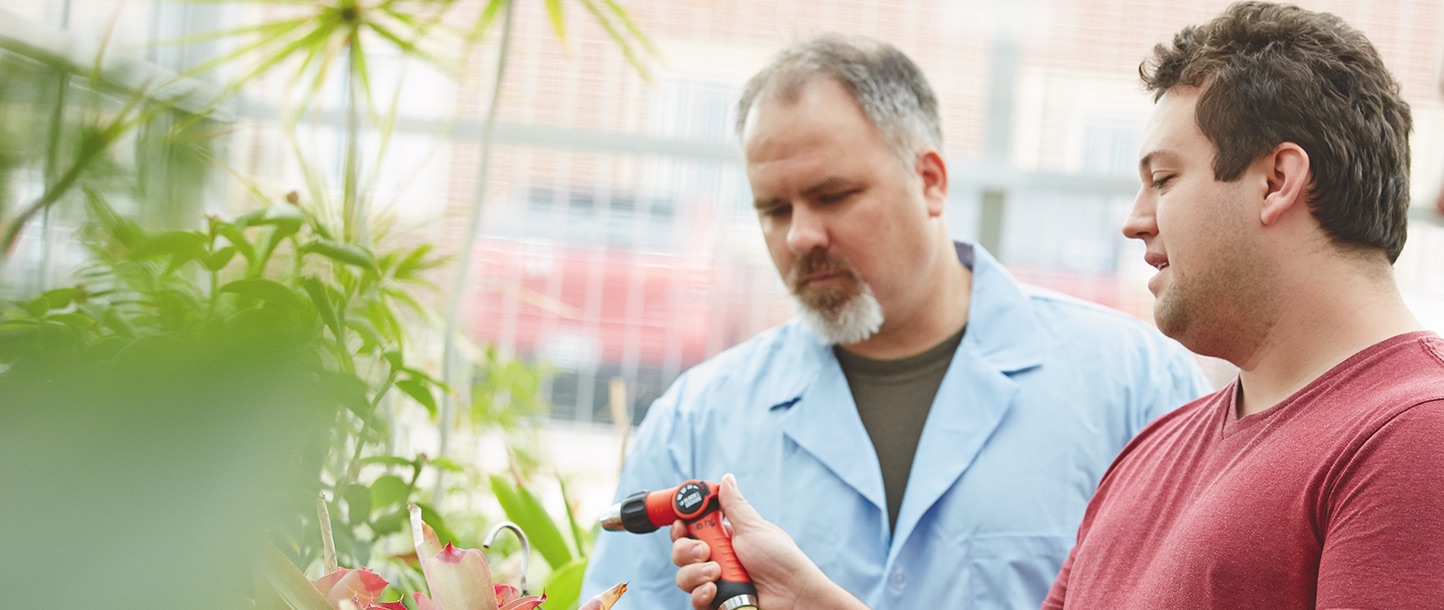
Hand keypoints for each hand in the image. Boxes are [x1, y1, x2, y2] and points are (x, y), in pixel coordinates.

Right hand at [669, 474, 868, 609]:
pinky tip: (713, 591)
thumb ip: (733, 506)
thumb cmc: (781, 560)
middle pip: (681, 552)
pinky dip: (701, 595)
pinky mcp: (716, 602)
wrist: (794, 596)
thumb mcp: (753, 528)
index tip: (680, 524)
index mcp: (724, 538)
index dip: (681, 526)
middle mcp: (716, 559)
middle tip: (705, 551)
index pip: (690, 529)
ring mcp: (715, 582)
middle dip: (686, 550)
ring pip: (684, 577)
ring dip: (695, 573)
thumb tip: (726, 479)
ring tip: (716, 574)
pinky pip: (695, 599)